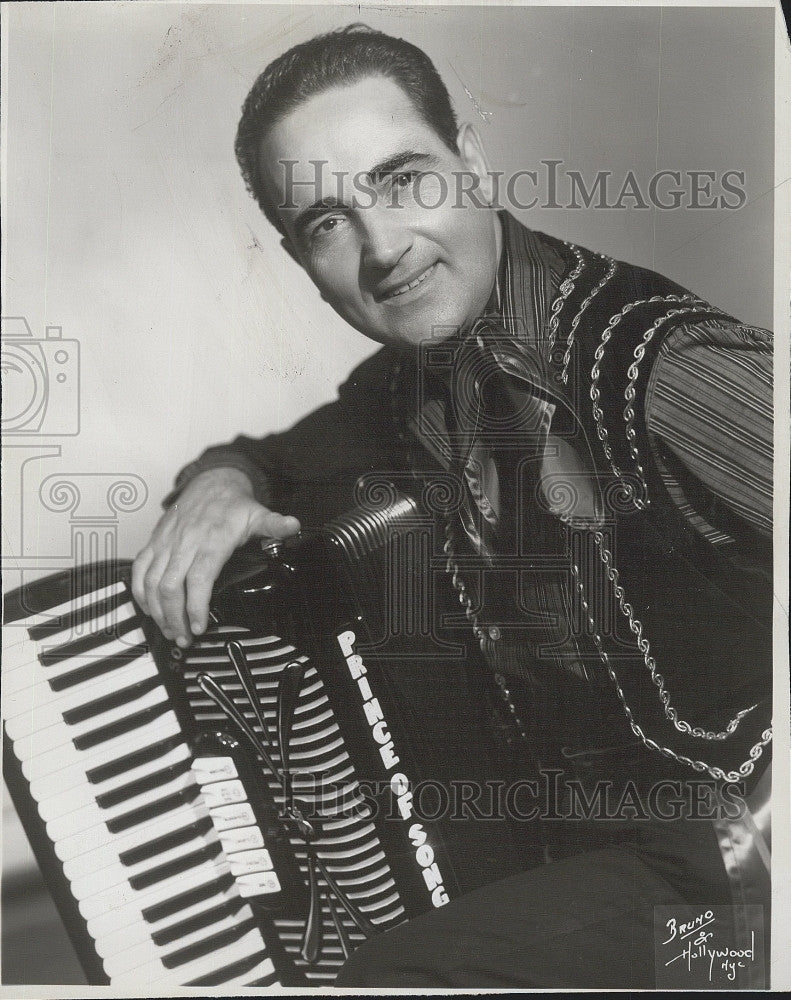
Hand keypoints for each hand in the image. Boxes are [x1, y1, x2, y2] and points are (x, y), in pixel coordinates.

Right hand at [131, 467, 299, 646]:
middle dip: (175, 618)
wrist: (210, 482)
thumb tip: (294, 526)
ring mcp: (166, 542)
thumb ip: (275, 525)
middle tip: (184, 637)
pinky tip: (149, 608)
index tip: (199, 626)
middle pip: (171, 586)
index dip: (196, 605)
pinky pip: (139, 569)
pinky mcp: (154, 542)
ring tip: (169, 630)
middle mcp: (185, 542)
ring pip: (152, 581)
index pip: (199, 578)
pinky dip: (140, 592)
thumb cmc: (233, 504)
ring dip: (158, 611)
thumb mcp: (258, 514)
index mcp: (211, 540)